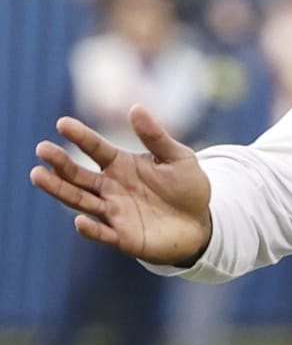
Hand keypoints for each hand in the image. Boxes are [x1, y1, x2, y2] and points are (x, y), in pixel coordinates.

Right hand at [29, 107, 211, 264]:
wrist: (201, 224)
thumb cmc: (187, 188)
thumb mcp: (178, 158)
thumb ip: (156, 137)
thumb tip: (136, 108)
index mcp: (121, 164)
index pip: (95, 148)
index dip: (80, 136)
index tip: (63, 123)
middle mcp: (110, 187)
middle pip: (78, 174)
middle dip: (60, 163)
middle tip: (42, 149)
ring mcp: (113, 211)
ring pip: (80, 200)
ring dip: (60, 190)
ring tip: (38, 175)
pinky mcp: (122, 236)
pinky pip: (102, 233)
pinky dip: (90, 229)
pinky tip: (79, 221)